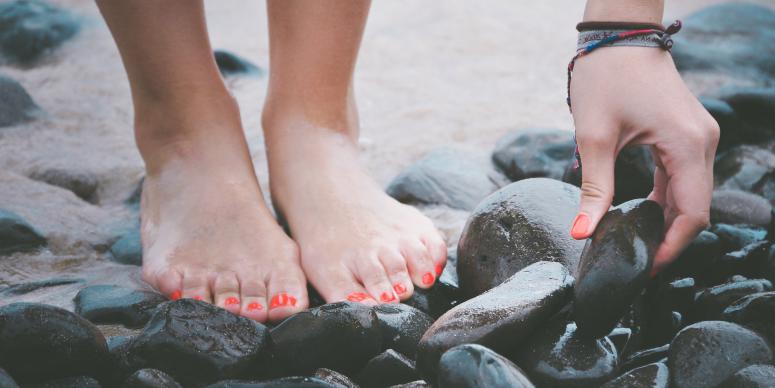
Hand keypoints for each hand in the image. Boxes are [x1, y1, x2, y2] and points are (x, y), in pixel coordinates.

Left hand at [568, 46, 719, 273]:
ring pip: (691, 193)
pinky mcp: (686, 133)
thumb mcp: (594, 138)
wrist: (616, 36)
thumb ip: (593, 190)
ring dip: (668, 221)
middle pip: (696, 207)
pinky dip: (666, 199)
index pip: (693, 213)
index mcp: (687, 145)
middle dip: (669, 239)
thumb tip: (581, 234)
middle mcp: (702, 142)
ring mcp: (698, 136)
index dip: (672, 247)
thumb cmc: (605, 78)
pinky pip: (683, 176)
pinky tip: (643, 215)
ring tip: (637, 245)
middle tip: (637, 264)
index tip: (646, 270)